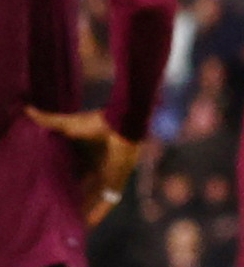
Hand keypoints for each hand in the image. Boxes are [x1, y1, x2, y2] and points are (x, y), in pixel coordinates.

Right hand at [25, 106, 139, 227]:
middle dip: (70, 199)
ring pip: (92, 199)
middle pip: (81, 188)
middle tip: (54, 212)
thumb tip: (27, 110)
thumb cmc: (96, 123)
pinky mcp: (115, 184)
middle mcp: (95, 168)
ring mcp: (106, 177)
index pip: (71, 174)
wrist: (122, 124)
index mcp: (85, 156)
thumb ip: (48, 120)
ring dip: (82, 210)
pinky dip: (98, 214)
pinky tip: (88, 227)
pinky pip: (106, 203)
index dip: (60, 182)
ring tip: (67, 224)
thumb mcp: (67, 124)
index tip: (46, 192)